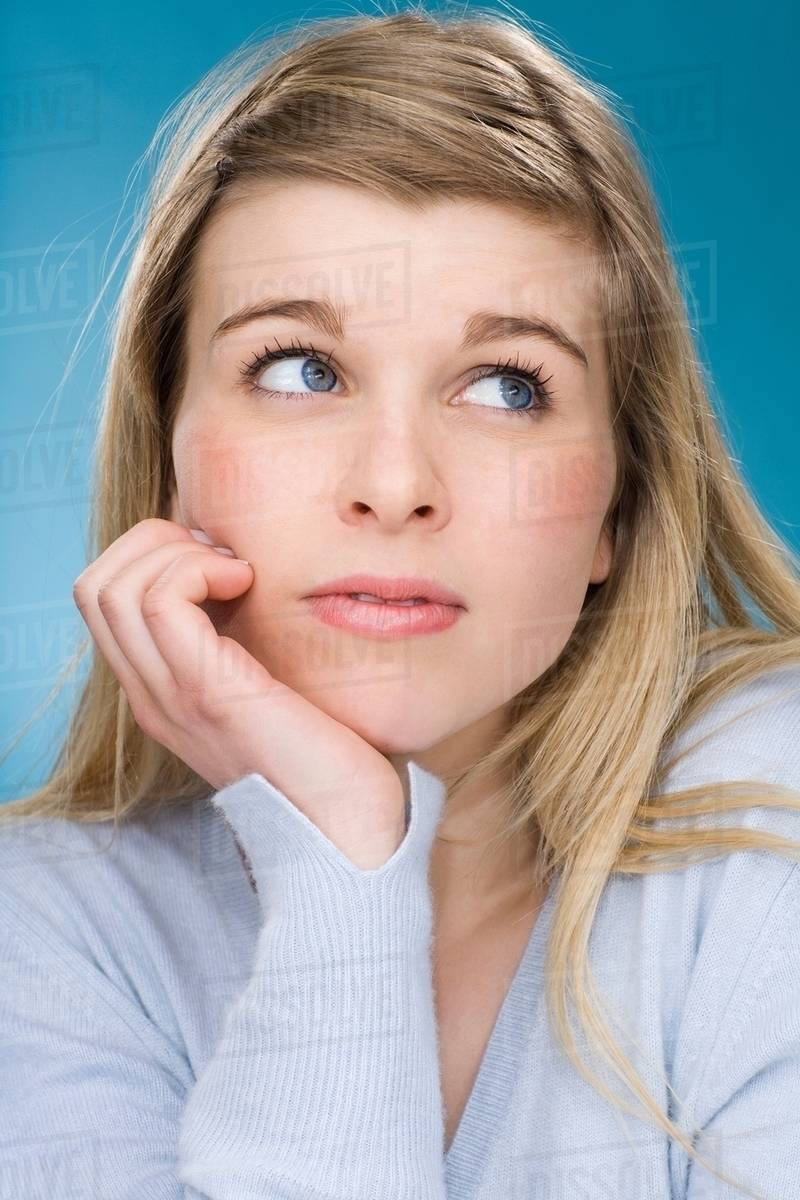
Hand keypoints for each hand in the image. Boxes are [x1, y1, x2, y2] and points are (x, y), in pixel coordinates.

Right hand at [72, 518, 405, 868]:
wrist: (350, 829)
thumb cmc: (329, 754)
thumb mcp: (271, 688)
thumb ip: (245, 646)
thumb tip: (252, 575)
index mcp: (161, 692)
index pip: (103, 601)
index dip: (151, 555)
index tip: (220, 558)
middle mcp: (152, 695)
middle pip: (95, 586)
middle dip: (153, 542)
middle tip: (222, 556)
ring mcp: (172, 696)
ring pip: (114, 588)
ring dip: (175, 552)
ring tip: (236, 570)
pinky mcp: (209, 692)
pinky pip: (161, 603)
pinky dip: (197, 569)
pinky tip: (246, 582)